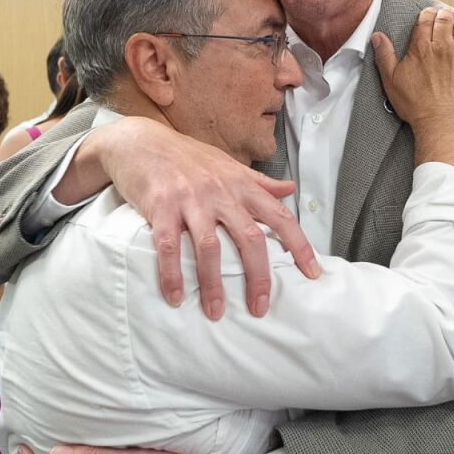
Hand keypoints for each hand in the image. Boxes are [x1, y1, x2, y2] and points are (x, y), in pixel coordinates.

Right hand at [65, 116, 318, 319]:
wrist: (141, 141)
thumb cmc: (188, 157)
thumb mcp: (229, 165)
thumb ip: (260, 182)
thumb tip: (291, 189)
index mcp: (242, 184)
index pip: (280, 216)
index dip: (299, 245)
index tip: (312, 273)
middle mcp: (221, 192)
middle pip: (250, 238)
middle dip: (258, 277)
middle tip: (260, 308)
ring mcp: (191, 200)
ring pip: (210, 247)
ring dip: (213, 284)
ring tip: (216, 312)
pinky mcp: (161, 207)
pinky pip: (170, 247)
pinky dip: (173, 275)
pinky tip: (176, 297)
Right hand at [372, 8, 453, 179]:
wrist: (441, 121)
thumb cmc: (416, 104)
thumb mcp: (391, 80)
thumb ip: (384, 56)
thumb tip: (377, 36)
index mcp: (421, 47)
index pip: (425, 20)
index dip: (426, 14)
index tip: (428, 14)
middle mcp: (443, 45)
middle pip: (445, 19)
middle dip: (444, 14)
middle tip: (445, 14)